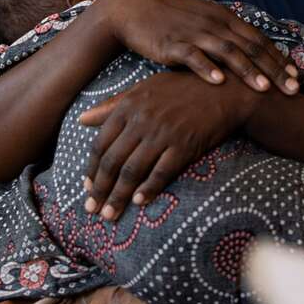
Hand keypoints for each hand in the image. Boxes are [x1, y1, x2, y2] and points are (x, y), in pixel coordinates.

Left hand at [79, 71, 258, 219]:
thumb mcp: (143, 89)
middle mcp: (142, 120)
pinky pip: (161, 172)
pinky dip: (148, 189)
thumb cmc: (180, 89)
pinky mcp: (184, 145)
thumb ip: (111, 105)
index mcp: (128, 106)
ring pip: (133, 170)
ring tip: (110, 215)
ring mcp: (163, 133)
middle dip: (100, 189)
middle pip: (113, 161)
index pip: (101, 143)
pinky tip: (139, 202)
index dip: (91, 169)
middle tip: (92, 209)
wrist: (222, 90)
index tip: (87, 188)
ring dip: (119, 196)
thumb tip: (81, 119)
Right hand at [95, 0, 298, 94]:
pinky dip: (207, 69)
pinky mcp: (172, 44)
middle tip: (293, 88)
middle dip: (274, 69)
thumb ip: (225, 33)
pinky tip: (219, 82)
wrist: (134, 8)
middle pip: (250, 47)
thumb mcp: (203, 20)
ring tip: (264, 88)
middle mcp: (214, 23)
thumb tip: (249, 50)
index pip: (258, 39)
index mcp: (223, 17)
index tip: (296, 75)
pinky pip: (193, 57)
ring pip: (227, 52)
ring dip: (247, 70)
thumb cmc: (171, 18)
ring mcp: (194, 33)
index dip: (278, 57)